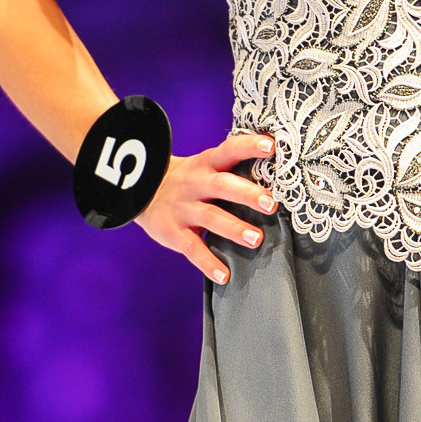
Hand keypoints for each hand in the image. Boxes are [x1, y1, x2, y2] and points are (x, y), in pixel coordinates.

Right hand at [135, 130, 276, 284]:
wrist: (141, 192)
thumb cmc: (189, 181)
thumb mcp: (205, 167)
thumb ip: (234, 168)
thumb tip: (279, 173)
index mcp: (206, 164)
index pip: (229, 150)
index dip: (248, 146)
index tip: (271, 146)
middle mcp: (195, 183)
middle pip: (222, 185)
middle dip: (247, 194)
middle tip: (271, 204)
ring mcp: (183, 209)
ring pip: (210, 217)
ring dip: (234, 228)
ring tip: (256, 239)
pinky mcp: (173, 232)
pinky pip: (192, 249)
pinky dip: (208, 263)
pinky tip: (224, 276)